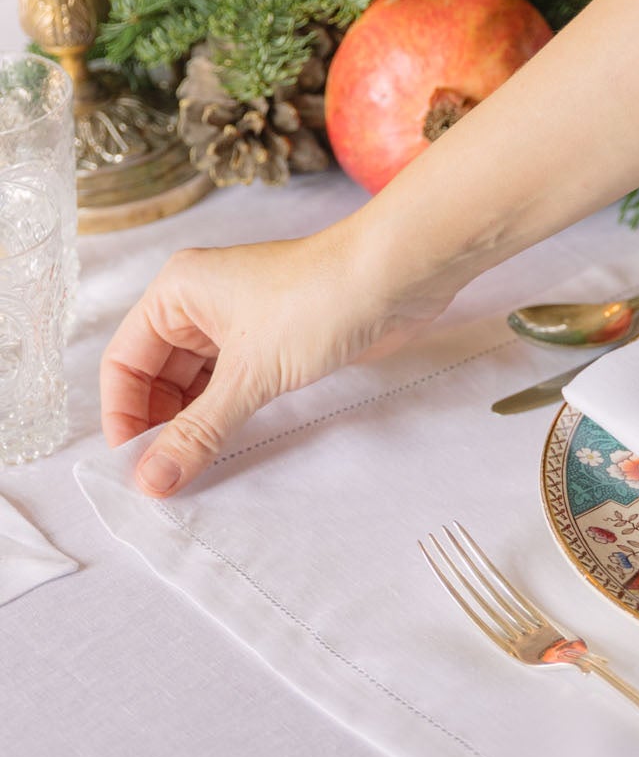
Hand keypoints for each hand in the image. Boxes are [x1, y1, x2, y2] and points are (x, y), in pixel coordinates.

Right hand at [99, 221, 446, 496]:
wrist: (397, 278)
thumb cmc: (319, 301)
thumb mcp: (250, 374)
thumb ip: (200, 431)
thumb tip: (153, 478)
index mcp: (176, 293)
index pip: (125, 361)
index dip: (124, 415)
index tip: (133, 464)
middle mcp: (201, 303)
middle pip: (157, 375)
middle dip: (159, 424)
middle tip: (164, 475)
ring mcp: (239, 321)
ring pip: (197, 383)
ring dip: (195, 423)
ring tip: (193, 469)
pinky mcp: (275, 341)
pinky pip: (234, 384)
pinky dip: (227, 414)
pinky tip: (227, 446)